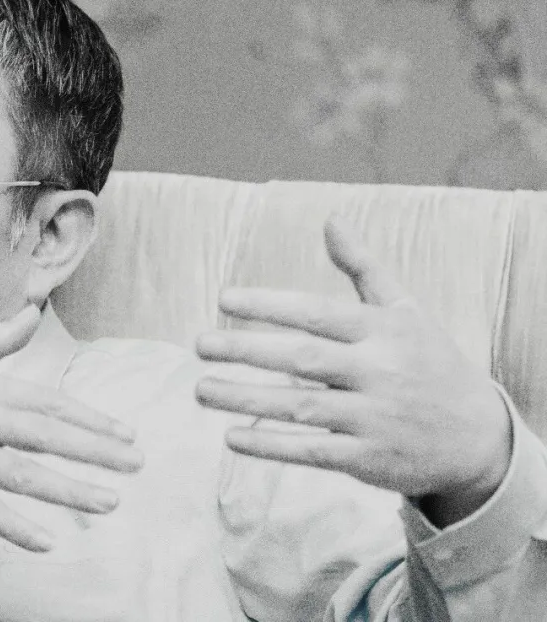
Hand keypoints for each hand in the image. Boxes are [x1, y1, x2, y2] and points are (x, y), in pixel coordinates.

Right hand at [0, 306, 143, 551]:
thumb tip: (32, 311)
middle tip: (137, 463)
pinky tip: (47, 541)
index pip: (47, 402)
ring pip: (22, 473)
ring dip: (70, 489)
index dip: (91, 418)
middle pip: (46, 433)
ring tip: (110, 501)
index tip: (126, 432)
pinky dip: (15, 526)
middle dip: (96, 449)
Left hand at [193, 216, 512, 525]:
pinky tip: (232, 437)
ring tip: (201, 389)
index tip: (225, 300)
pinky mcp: (368, 459)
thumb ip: (363, 267)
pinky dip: (270, 445)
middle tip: (200, 344)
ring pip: (300, 407)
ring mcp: (373, 418)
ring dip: (246, 399)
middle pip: (302, 358)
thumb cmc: (429, 362)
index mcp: (382, 331)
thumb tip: (331, 219)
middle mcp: (378, 372)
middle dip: (247, 350)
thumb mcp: (405, 310)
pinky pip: (312, 451)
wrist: (478, 437)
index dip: (270, 306)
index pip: (318, 313)